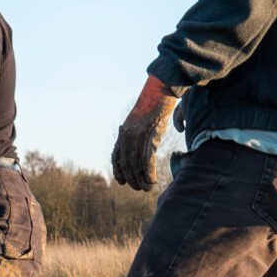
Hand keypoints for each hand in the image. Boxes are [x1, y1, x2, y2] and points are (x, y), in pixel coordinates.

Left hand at [111, 77, 178, 192]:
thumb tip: (152, 140)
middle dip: (131, 179)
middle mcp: (128, 135)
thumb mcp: (144, 117)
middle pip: (126, 163)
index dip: (118, 170)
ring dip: (141, 179)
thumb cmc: (156, 101)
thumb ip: (144, 130)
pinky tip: (152, 180)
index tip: (122, 181)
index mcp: (124, 131)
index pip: (116, 155)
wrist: (160, 87)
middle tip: (138, 188)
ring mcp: (138, 135)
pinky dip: (149, 172)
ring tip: (146, 188)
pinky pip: (147, 159)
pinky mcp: (151, 135)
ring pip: (136, 164)